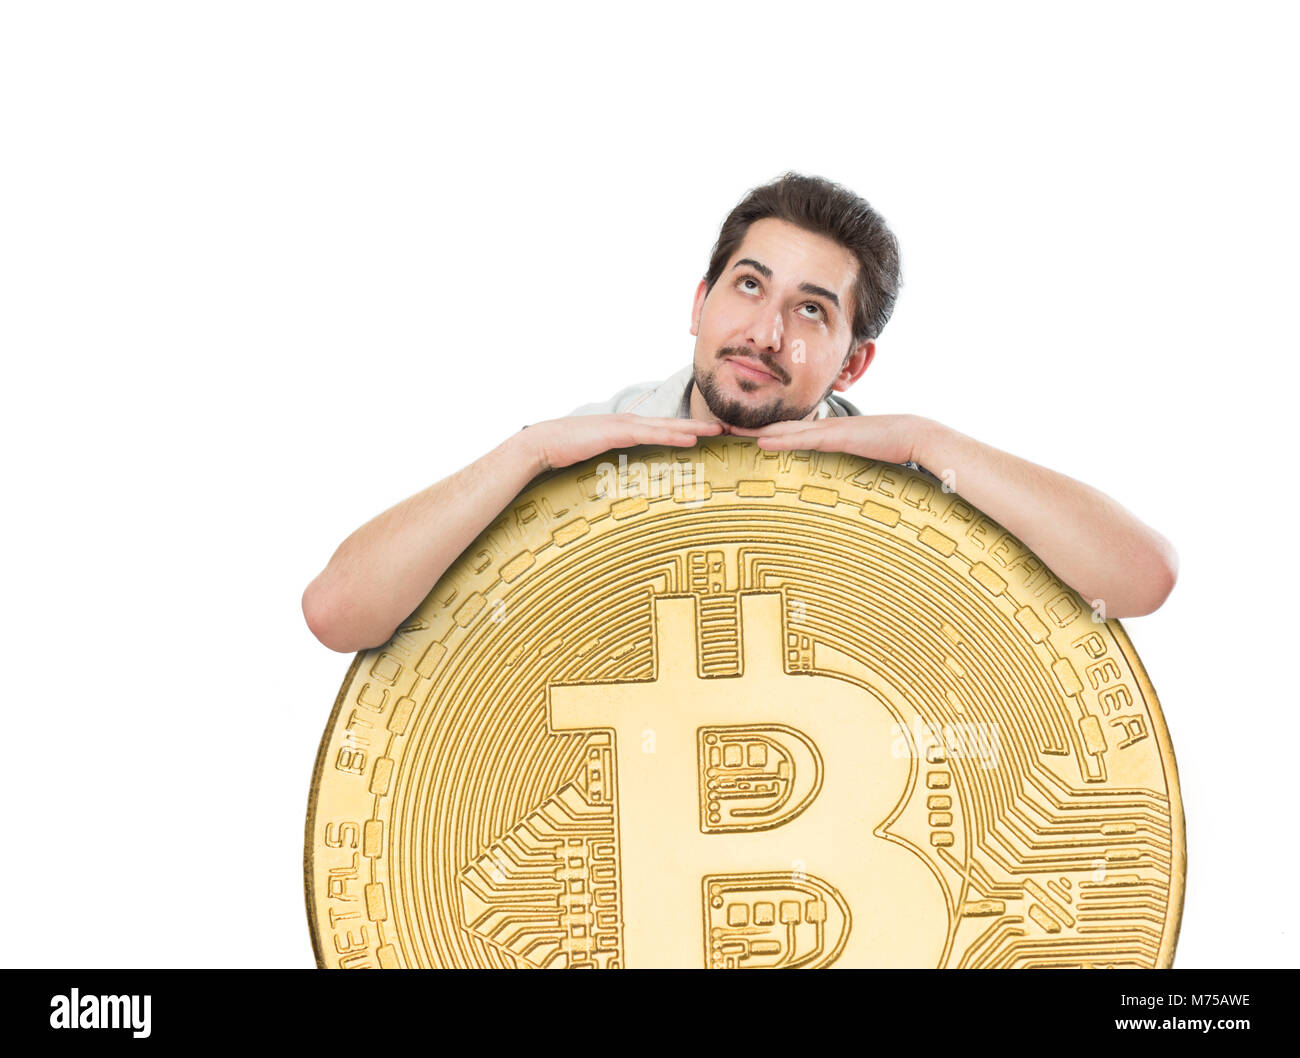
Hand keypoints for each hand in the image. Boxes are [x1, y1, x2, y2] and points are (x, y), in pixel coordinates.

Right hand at [517, 413, 724, 473]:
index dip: (687, 430)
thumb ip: (613, 461)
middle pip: (672, 424)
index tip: (710, 434)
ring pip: (667, 427)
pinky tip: (691, 439)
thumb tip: (625, 476)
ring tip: (718, 431)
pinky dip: (673, 436)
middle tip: (726, 429)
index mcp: (626, 429)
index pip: (663, 429)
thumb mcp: (597, 457)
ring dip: (694, 428)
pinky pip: (652, 435)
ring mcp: (625, 426)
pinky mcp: (618, 433)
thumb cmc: (567, 452)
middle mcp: (630, 423)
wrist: (543, 444)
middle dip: (699, 425)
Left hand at [726, 413, 935, 465]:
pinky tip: (761, 442)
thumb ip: (838, 463)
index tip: (732, 436)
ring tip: (727, 431)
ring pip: (783, 430)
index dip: (757, 434)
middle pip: (775, 428)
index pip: (784, 433)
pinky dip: (781, 440)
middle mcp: (820, 428)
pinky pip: (804, 439)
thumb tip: (823, 484)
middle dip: (746, 429)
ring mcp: (827, 431)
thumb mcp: (855, 456)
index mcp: (822, 433)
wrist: (913, 434)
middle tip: (716, 430)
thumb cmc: (887, 448)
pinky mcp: (837, 437)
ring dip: (754, 432)